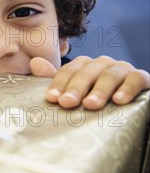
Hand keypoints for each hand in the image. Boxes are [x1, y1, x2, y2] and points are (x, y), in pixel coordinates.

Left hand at [30, 55, 149, 109]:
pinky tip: (119, 101)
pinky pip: (136, 79)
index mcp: (86, 66)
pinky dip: (128, 88)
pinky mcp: (142, 78)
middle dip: (76, 87)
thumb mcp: (77, 93)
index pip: (69, 70)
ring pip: (110, 74)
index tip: (52, 98)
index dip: (60, 83)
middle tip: (67, 103)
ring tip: (90, 105)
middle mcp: (103, 64)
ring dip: (100, 90)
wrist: (133, 109)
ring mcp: (124, 70)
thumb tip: (35, 62)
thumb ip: (58, 81)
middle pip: (87, 71)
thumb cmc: (99, 101)